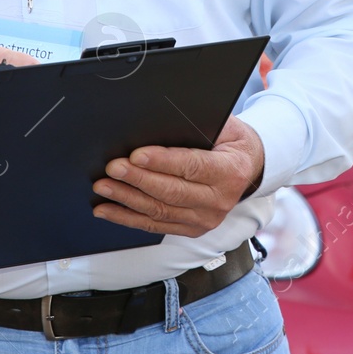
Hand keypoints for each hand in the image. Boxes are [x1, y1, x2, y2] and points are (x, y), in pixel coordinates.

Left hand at [92, 116, 264, 236]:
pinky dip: (128, 218)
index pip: (192, 166)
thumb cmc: (231, 141)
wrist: (248, 167)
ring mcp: (205, 219)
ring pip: (159, 211)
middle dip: (138, 180)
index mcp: (230, 171)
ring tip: (103, 188)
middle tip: (112, 169)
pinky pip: (155, 226)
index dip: (162, 161)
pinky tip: (108, 210)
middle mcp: (219, 200)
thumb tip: (155, 124)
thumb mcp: (224, 126)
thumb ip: (196, 126)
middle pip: (171, 191)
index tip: (135, 154)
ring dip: (127, 200)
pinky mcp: (191, 229)